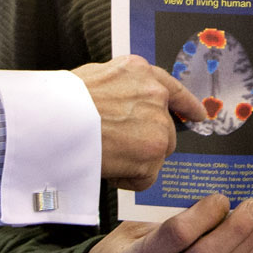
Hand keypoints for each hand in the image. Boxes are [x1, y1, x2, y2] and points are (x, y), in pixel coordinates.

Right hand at [73, 55, 207, 190]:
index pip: (173, 89)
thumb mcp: (96, 76)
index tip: (199, 116)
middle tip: (116, 147)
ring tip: (105, 154)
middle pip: (166, 130)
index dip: (187, 105)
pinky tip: (107, 167)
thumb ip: (121, 87)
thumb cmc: (63, 101)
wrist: (53, 119)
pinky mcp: (152, 153)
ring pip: (156, 155)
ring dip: (135, 161)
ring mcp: (157, 124)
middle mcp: (155, 95)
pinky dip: (128, 179)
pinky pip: (145, 177)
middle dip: (146, 143)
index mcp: (141, 72)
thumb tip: (125, 102)